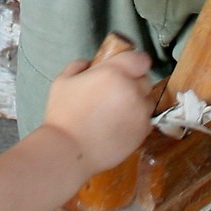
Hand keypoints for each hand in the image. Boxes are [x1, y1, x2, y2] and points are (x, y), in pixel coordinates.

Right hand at [37, 43, 157, 172]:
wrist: (69, 150)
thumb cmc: (63, 114)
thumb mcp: (63, 81)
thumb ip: (80, 66)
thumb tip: (91, 64)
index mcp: (115, 73)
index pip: (140, 60)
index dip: (133, 63)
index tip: (125, 69)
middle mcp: (132, 90)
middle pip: (145, 80)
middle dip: (133, 83)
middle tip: (115, 93)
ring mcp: (140, 113)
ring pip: (147, 101)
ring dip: (137, 103)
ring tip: (117, 112)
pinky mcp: (142, 133)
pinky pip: (145, 121)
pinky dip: (136, 121)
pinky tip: (118, 126)